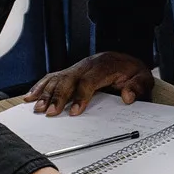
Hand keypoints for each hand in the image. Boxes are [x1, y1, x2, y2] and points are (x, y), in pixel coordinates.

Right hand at [25, 51, 153, 116]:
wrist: (126, 60)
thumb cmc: (133, 72)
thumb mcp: (143, 78)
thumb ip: (137, 87)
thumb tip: (127, 97)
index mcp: (104, 66)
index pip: (88, 81)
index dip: (80, 96)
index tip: (74, 112)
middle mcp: (86, 65)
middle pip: (68, 79)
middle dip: (58, 97)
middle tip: (50, 113)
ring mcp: (76, 67)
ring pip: (57, 79)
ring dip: (46, 93)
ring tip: (37, 108)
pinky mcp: (70, 71)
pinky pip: (52, 77)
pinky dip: (40, 87)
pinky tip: (31, 96)